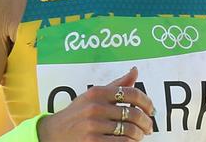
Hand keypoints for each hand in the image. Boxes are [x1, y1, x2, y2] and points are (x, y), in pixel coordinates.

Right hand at [38, 66, 154, 140]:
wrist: (54, 133)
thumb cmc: (77, 113)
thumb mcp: (93, 96)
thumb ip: (116, 85)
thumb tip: (135, 71)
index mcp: (97, 92)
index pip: (131, 93)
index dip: (147, 102)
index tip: (152, 110)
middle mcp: (95, 107)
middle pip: (133, 113)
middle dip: (146, 122)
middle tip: (149, 127)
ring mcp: (93, 125)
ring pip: (129, 130)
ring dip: (140, 135)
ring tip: (140, 136)